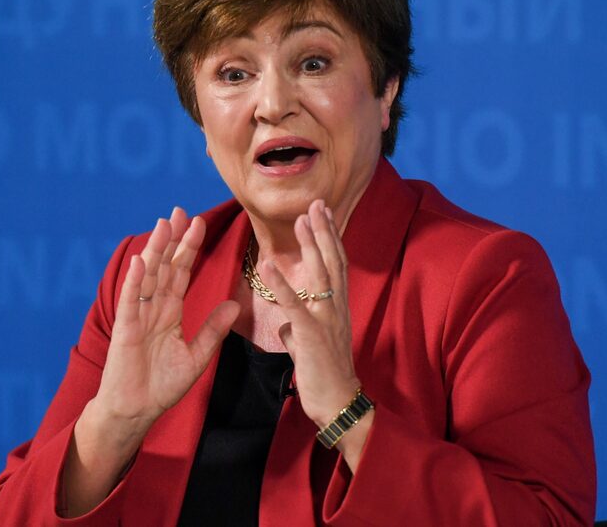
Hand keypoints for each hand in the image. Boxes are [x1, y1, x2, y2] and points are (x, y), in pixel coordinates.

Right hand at [93, 207, 239, 429]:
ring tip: (163, 224)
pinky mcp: (126, 329)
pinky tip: (140, 260)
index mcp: (169, 313)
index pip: (180, 273)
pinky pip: (131, 300)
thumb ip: (212, 330)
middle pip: (164, 267)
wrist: (136, 411)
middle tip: (180, 211)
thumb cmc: (161, 386)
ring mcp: (138, 316)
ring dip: (155, 250)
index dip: (188, 249)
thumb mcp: (196, 356)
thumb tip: (233, 304)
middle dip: (172, 239)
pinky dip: (134, 280)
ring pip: (148, 276)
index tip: (198, 224)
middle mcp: (153, 308)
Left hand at [258, 199, 359, 427]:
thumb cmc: (324, 376)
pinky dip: (281, 284)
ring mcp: (326, 319)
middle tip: (316, 203)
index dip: (329, 237)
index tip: (322, 212)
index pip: (335, 264)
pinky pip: (295, 305)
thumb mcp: (309, 347)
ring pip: (320, 275)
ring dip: (310, 246)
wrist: (338, 403)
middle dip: (323, 231)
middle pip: (332, 261)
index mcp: (336, 308)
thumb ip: (298, 330)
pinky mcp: (312, 335)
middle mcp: (336, 308)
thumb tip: (285, 326)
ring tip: (300, 221)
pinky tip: (268, 266)